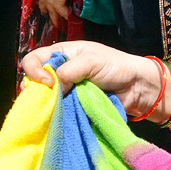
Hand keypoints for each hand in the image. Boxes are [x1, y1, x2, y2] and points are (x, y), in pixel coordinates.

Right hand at [20, 41, 160, 116]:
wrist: (136, 87)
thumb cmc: (115, 66)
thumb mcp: (91, 61)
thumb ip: (69, 71)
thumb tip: (52, 86)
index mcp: (62, 53)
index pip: (34, 59)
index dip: (34, 70)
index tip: (47, 82)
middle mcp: (60, 70)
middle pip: (34, 80)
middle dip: (35, 89)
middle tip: (45, 98)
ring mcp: (66, 89)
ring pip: (45, 97)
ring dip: (46, 103)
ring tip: (51, 109)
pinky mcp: (73, 105)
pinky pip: (58, 110)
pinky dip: (56, 113)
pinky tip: (57, 116)